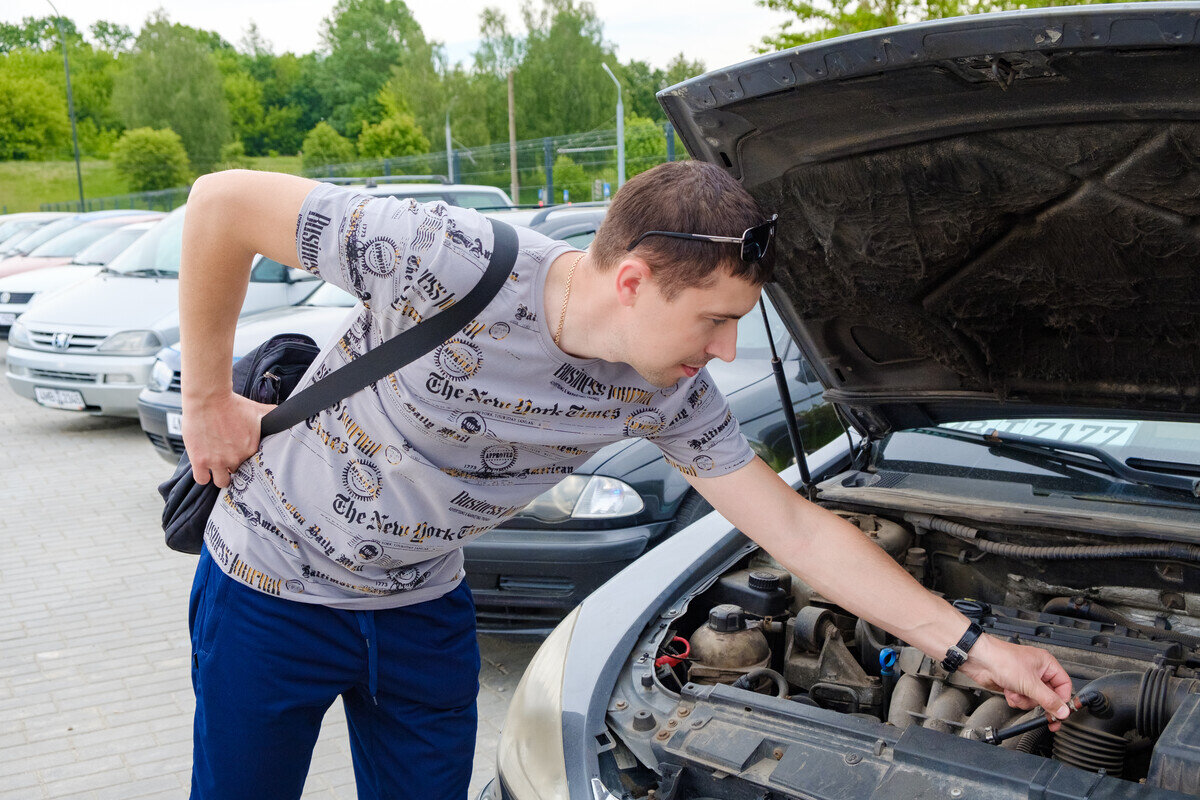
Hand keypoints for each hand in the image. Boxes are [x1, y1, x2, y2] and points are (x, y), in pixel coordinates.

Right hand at [181, 392, 275, 487]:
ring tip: (215, 467)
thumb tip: (284, 411)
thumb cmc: (231, 402)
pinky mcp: (200, 460)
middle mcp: (235, 457)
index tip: (238, 456)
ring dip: (219, 476)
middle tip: (226, 461)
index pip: (250, 465)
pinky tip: (204, 469)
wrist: (209, 398)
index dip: (243, 461)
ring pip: (221, 482)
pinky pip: (202, 479)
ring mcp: (217, 461)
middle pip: (236, 473)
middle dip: (232, 468)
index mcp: (250, 448)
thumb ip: (271, 414)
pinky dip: (203, 476)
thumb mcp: (257, 410)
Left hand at [958, 635, 1073, 729]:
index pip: (1064, 685)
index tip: (1059, 712)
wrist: (980, 660)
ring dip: (1024, 700)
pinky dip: (1015, 699)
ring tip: (1016, 692)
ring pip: (1034, 700)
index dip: (1062, 700)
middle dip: (1037, 701)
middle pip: (1048, 695)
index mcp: (1047, 664)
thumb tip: (1063, 712)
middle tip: (1032, 702)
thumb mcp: (1030, 683)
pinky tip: (1008, 691)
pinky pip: (1022, 699)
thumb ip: (1049, 700)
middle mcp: (1038, 670)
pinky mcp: (1015, 685)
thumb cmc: (1002, 660)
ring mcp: (1025, 678)